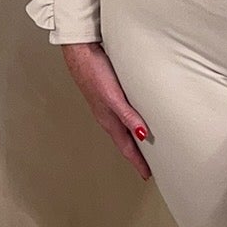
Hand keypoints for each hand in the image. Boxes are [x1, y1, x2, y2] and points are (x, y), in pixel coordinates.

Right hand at [58, 40, 152, 179]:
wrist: (80, 51)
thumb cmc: (93, 72)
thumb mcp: (113, 97)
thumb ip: (127, 115)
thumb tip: (141, 135)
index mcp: (109, 120)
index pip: (127, 147)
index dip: (137, 162)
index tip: (146, 175)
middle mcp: (107, 115)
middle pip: (125, 141)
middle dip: (136, 154)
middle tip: (147, 166)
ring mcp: (107, 105)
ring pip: (123, 128)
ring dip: (132, 139)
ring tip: (143, 146)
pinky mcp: (108, 93)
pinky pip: (122, 114)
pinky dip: (130, 122)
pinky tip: (134, 117)